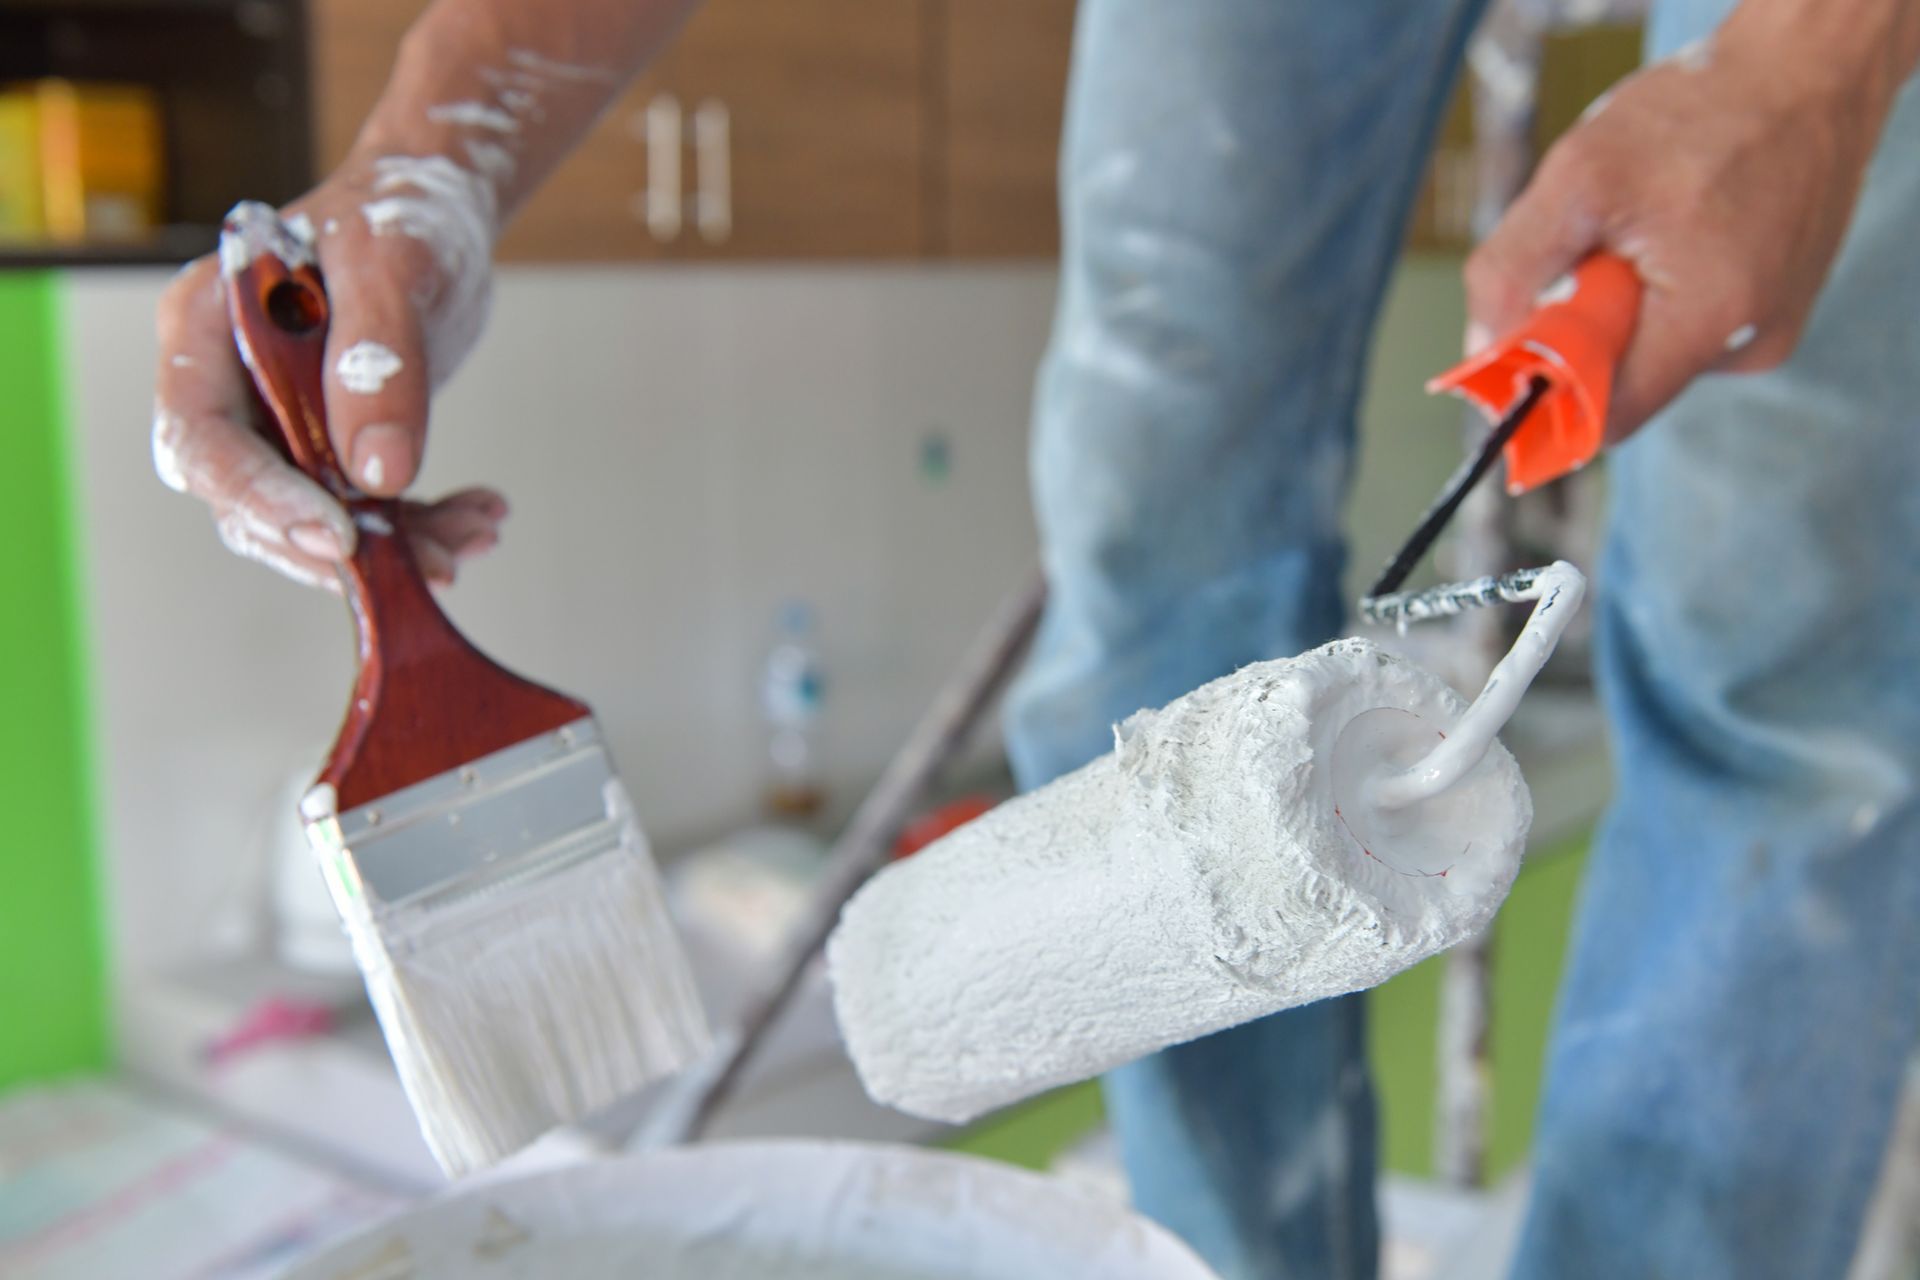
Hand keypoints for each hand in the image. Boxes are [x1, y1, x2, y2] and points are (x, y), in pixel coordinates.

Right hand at [153, 159, 504, 590]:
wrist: (436, 213)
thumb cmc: (400, 215)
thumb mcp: (394, 270)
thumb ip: (379, 363)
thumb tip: (377, 473)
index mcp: (205, 329)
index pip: (204, 440)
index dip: (262, 499)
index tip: (340, 536)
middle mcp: (227, 385)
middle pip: (250, 502)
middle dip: (342, 544)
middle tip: (434, 564)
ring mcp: (275, 420)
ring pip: (314, 518)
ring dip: (397, 545)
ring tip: (478, 533)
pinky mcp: (328, 443)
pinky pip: (362, 506)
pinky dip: (422, 525)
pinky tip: (480, 515)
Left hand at [1465, 21, 1894, 440]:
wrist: (1808, 69)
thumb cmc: (1696, 112)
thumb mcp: (1578, 177)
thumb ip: (1513, 269)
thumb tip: (1481, 348)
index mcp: (1708, 320)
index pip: (1606, 416)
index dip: (1549, 394)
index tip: (1515, 350)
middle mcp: (1750, 344)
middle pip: (1626, 384)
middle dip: (1588, 330)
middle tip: (1592, 253)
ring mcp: (1769, 329)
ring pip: (1655, 354)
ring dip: (1626, 305)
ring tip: (1649, 228)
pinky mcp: (1777, 309)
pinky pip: (1691, 327)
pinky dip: (1664, 291)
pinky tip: (1681, 231)